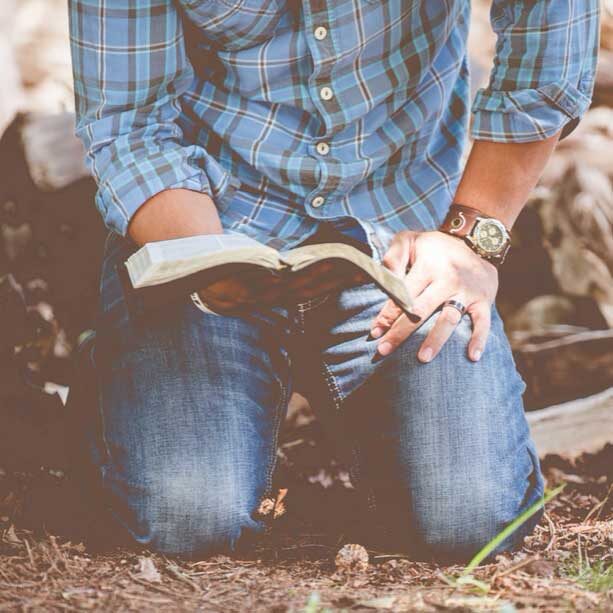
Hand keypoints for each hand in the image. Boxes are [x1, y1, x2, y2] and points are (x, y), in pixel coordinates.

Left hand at [370, 230, 498, 362]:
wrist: (477, 240)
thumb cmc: (434, 247)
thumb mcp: (410, 240)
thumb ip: (394, 257)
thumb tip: (383, 279)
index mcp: (428, 266)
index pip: (403, 294)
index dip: (387, 314)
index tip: (375, 332)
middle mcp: (447, 280)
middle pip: (421, 311)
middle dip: (401, 332)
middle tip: (384, 350)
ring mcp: (467, 292)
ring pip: (449, 319)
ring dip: (436, 340)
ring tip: (423, 358)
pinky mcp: (484, 301)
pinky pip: (483, 322)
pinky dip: (479, 339)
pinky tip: (472, 357)